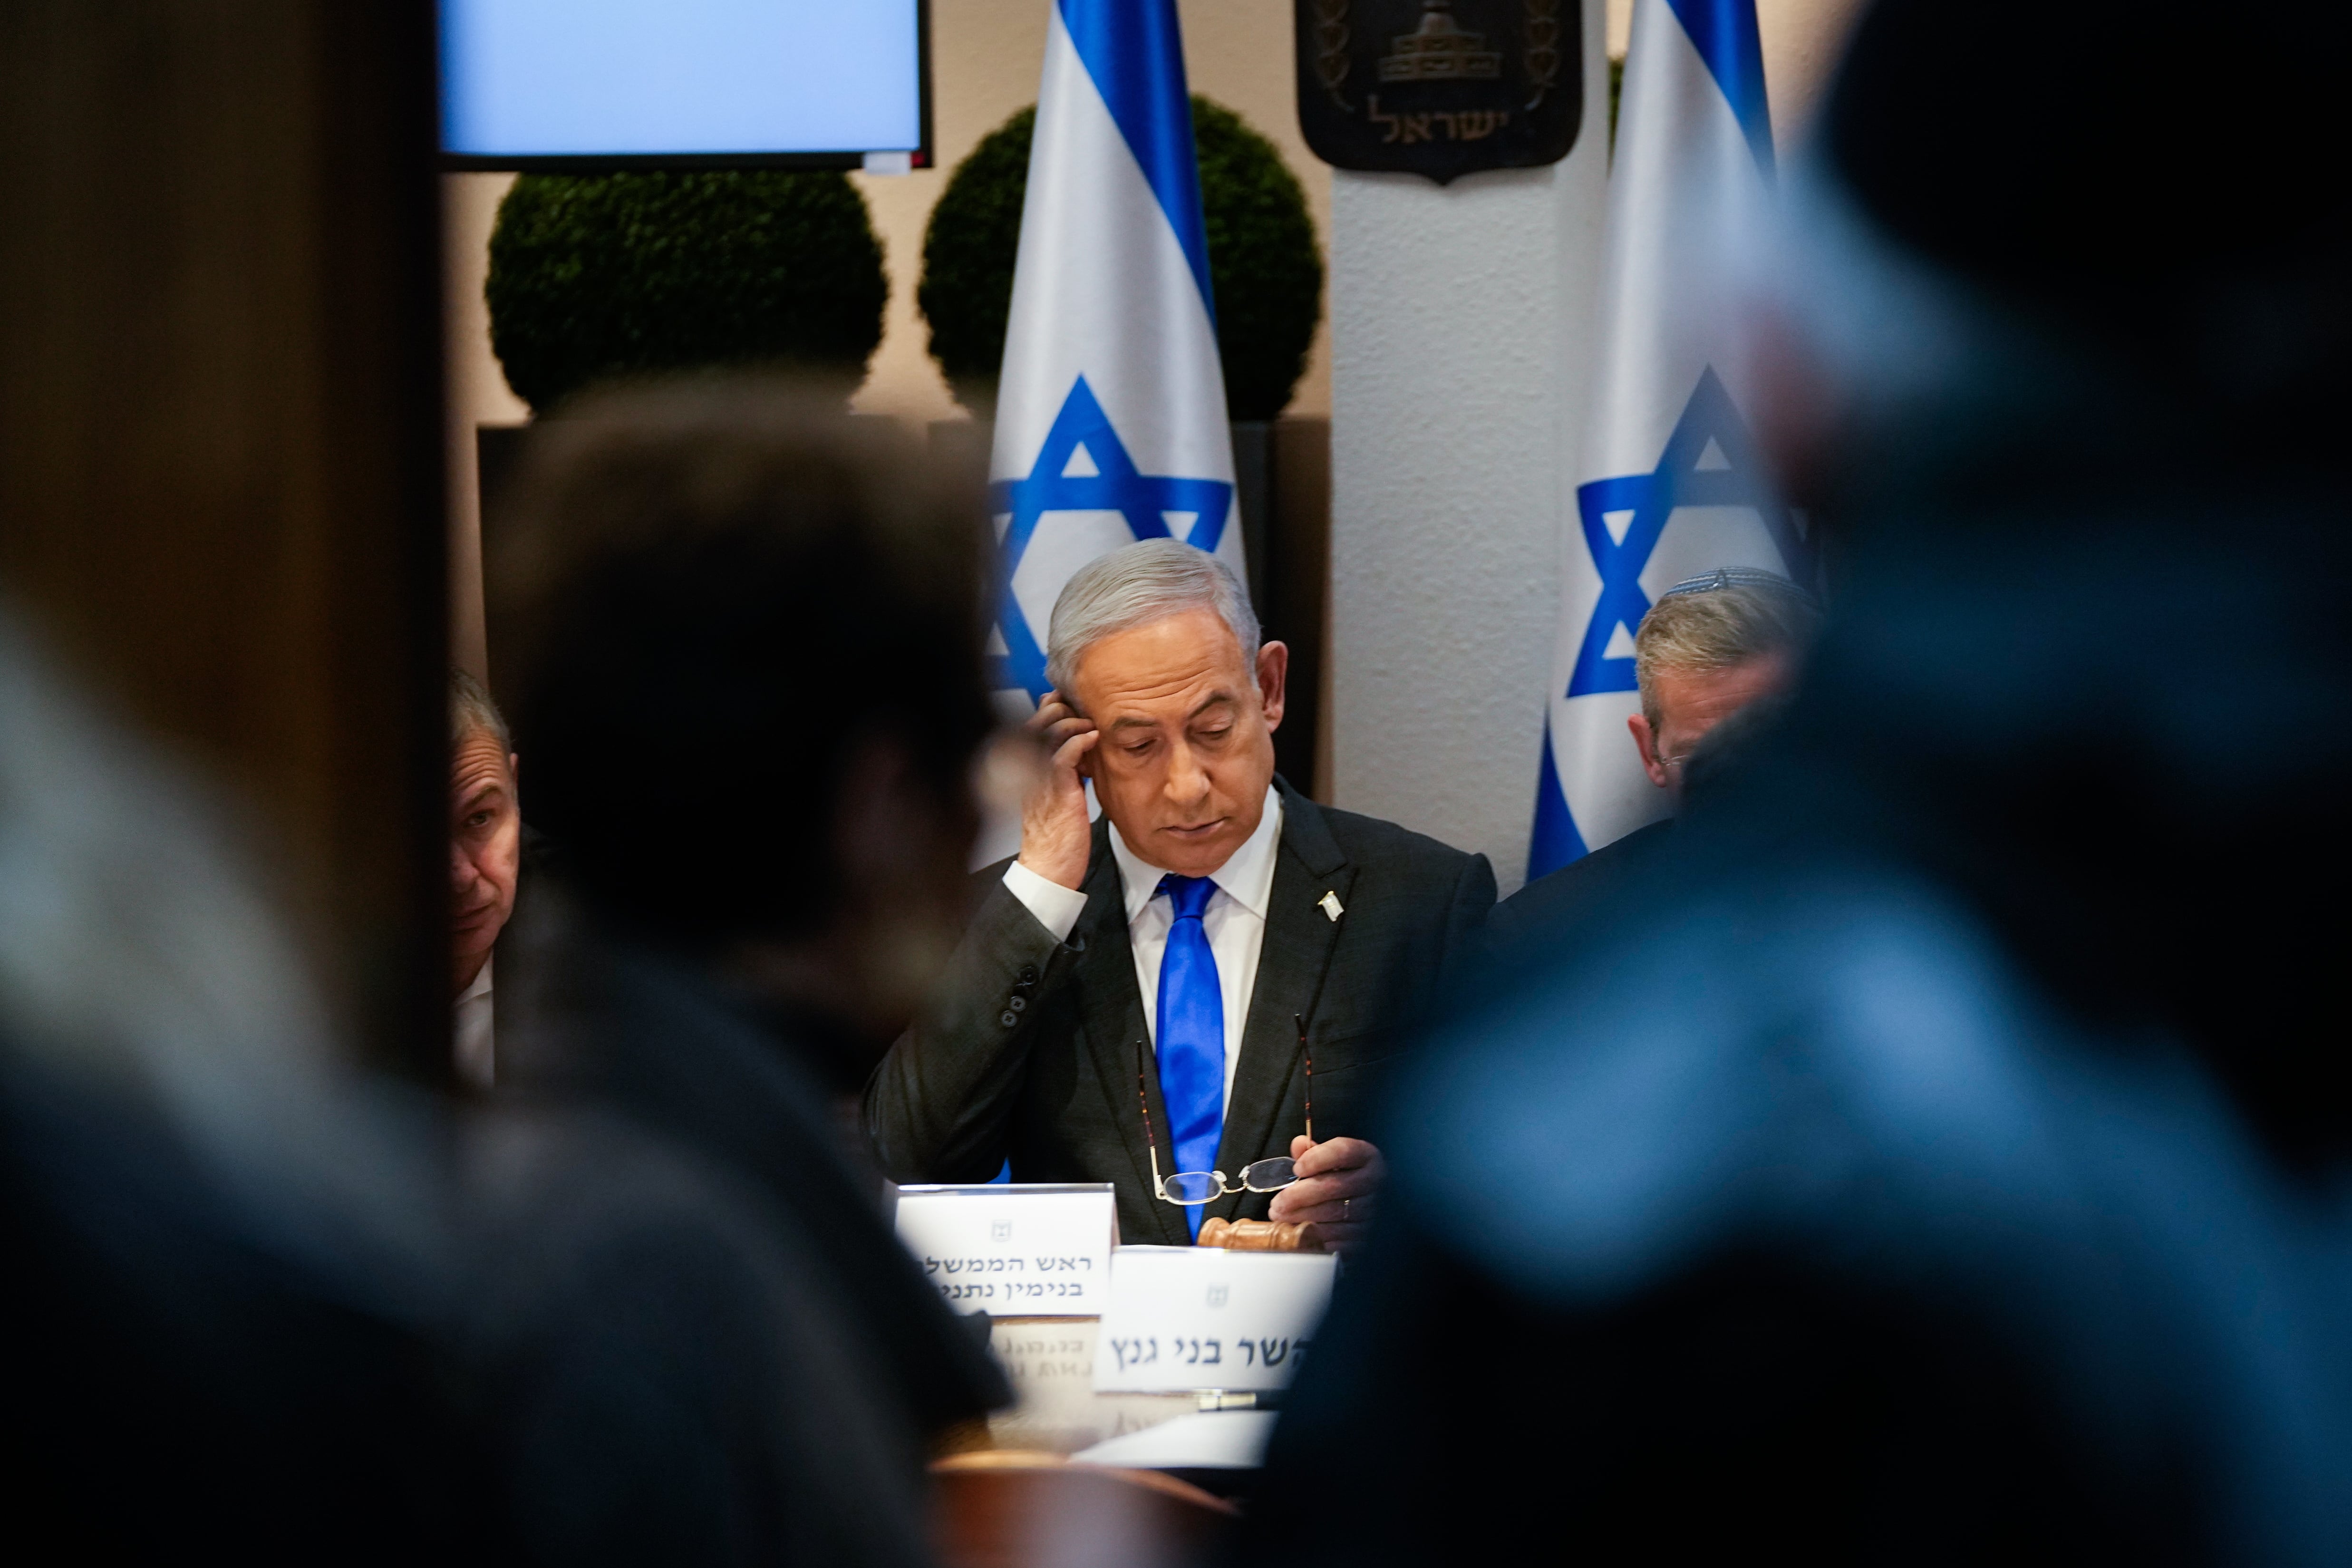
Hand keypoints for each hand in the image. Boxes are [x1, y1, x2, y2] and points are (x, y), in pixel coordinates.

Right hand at [1016, 689, 1097, 890]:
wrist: (1048, 871)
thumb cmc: (1055, 838)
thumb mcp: (1058, 796)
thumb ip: (1064, 770)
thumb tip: (1079, 748)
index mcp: (1026, 771)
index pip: (1031, 726)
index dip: (1049, 709)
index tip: (1071, 705)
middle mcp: (1028, 771)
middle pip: (1035, 723)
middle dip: (1059, 708)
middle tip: (1082, 710)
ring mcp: (1040, 780)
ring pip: (1048, 734)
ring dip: (1071, 721)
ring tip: (1090, 725)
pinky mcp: (1056, 792)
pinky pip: (1063, 756)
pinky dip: (1079, 741)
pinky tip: (1093, 739)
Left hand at [1267, 1135, 1384, 1253]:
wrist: (1376, 1203)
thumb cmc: (1350, 1176)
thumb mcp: (1337, 1159)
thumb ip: (1316, 1151)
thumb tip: (1298, 1144)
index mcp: (1367, 1156)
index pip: (1343, 1152)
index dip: (1316, 1159)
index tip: (1296, 1168)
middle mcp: (1375, 1181)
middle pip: (1332, 1186)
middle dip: (1298, 1195)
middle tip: (1277, 1202)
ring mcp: (1373, 1209)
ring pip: (1332, 1213)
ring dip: (1300, 1216)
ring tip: (1279, 1215)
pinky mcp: (1367, 1233)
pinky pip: (1337, 1235)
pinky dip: (1313, 1233)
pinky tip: (1296, 1229)